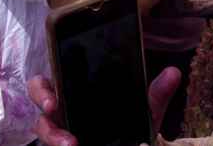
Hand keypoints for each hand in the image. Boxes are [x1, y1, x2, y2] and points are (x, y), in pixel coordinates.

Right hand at [29, 67, 180, 145]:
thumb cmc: (129, 128)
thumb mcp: (143, 113)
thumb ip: (156, 95)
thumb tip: (173, 73)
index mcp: (75, 91)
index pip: (48, 81)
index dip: (43, 87)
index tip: (53, 99)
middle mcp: (62, 110)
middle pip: (39, 101)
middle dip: (42, 102)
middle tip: (53, 109)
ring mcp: (60, 131)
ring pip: (43, 130)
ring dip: (53, 136)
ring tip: (70, 145)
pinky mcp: (62, 143)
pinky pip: (54, 145)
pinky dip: (60, 145)